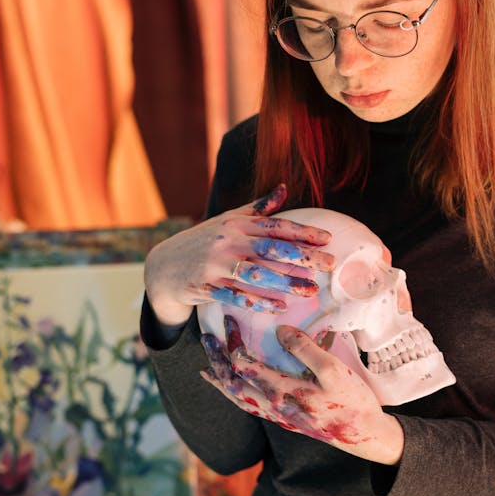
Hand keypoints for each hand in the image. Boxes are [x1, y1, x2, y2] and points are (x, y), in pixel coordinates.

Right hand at [144, 184, 335, 326]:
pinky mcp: (206, 286)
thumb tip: (284, 188)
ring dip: (286, 282)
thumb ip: (258, 208)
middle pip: (272, 249)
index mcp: (237, 224)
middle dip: (303, 257)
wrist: (164, 266)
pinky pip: (236, 295)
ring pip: (257, 273)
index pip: (276, 226)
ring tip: (310, 290)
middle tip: (331, 265)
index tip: (327, 239)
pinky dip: (258, 301)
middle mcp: (228, 241)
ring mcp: (216, 264)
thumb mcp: (228, 221)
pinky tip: (279, 307)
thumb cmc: (203, 241)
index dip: (303, 232)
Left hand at [200, 316, 403, 465]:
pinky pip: (250, 407)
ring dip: (221, 381)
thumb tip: (280, 330)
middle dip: (216, 361)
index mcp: (283, 393)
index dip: (232, 342)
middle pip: (232, 385)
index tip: (230, 321)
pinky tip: (235, 389)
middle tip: (207, 340)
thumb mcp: (333, 370)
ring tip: (207, 368)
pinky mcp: (284, 420)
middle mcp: (273, 407)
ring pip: (238, 400)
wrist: (365, 435)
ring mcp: (277, 416)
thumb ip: (305, 349)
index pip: (244, 366)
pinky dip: (235, 395)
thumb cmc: (352, 401)